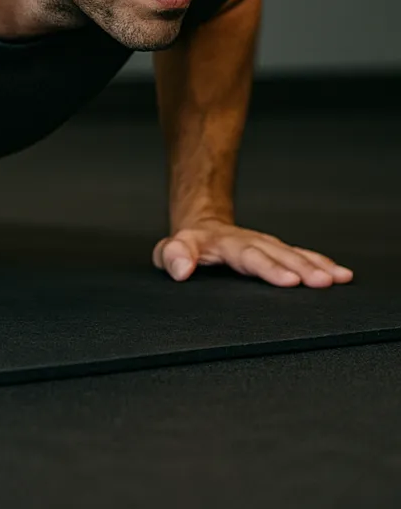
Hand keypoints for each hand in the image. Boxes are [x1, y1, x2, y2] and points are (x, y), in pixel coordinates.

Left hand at [152, 219, 353, 287]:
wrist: (202, 226)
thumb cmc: (186, 245)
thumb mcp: (169, 250)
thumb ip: (172, 255)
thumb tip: (181, 270)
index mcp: (224, 243)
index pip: (248, 256)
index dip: (269, 268)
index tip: (288, 280)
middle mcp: (249, 241)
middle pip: (277, 254)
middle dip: (300, 268)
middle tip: (321, 282)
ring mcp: (265, 244)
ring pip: (293, 254)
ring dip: (315, 266)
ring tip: (337, 279)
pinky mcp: (276, 250)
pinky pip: (301, 255)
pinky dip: (321, 263)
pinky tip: (340, 274)